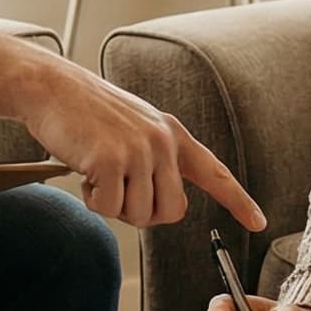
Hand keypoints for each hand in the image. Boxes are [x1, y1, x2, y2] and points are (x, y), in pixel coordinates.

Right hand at [19, 60, 265, 231]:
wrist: (52, 88)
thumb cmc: (87, 113)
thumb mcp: (135, 128)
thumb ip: (157, 160)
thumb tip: (168, 205)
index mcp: (172, 134)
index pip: (215, 172)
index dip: (238, 201)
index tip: (258, 222)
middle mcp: (162, 141)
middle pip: (171, 212)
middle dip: (143, 213)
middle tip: (117, 191)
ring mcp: (138, 150)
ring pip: (138, 214)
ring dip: (112, 205)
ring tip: (97, 172)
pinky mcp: (110, 160)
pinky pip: (108, 208)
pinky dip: (92, 200)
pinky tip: (84, 171)